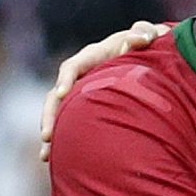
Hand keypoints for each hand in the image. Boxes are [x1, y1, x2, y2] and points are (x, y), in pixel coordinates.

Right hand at [40, 21, 170, 159]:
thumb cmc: (148, 44)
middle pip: (57, 95)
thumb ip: (144, 33)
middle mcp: (80, 75)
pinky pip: (68, 123)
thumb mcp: (148, 36)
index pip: (72, 67)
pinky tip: (52, 162)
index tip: (61, 93)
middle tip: (47, 135)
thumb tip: (140, 38)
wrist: (149, 55)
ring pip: (58, 113)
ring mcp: (80, 93)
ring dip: (51, 132)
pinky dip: (61, 141)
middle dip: (50, 115)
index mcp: (92, 57)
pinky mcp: (84, 107)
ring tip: (45, 155)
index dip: (65, 79)